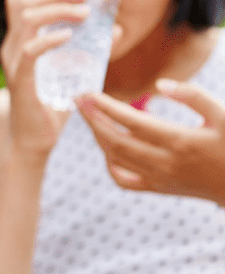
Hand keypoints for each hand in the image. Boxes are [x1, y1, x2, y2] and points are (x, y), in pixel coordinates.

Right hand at [0, 0, 90, 160]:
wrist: (34, 141)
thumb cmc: (51, 106)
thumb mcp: (70, 71)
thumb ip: (89, 49)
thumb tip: (116, 28)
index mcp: (18, 41)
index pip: (17, 0)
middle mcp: (10, 47)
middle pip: (22, 3)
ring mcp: (13, 63)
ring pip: (26, 20)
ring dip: (57, 9)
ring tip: (83, 12)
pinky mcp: (19, 80)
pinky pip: (30, 52)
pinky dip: (50, 39)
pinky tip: (69, 35)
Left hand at [76, 80, 224, 204]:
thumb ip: (194, 97)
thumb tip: (161, 84)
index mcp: (180, 142)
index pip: (132, 122)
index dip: (106, 107)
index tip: (88, 93)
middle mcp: (165, 163)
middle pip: (115, 141)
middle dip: (93, 119)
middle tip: (78, 100)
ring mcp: (160, 179)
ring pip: (116, 158)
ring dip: (98, 136)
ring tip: (89, 115)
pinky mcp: (159, 189)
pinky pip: (124, 180)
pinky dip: (109, 164)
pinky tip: (107, 147)